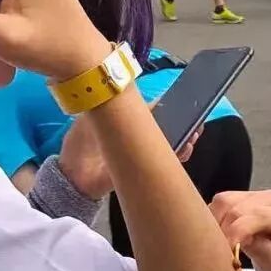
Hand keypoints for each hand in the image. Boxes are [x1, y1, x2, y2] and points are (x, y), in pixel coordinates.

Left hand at [59, 116, 199, 199]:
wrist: (76, 176)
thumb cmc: (81, 143)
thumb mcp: (95, 117)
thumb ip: (113, 106)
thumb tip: (134, 94)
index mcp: (129, 119)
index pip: (156, 109)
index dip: (172, 106)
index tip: (186, 104)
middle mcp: (141, 134)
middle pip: (170, 125)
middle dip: (186, 123)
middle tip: (194, 123)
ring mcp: (146, 151)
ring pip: (173, 142)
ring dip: (187, 138)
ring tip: (191, 135)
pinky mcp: (148, 167)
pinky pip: (169, 160)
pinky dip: (180, 154)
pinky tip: (184, 149)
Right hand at [209, 191, 270, 270]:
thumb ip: (262, 249)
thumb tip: (239, 240)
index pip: (256, 217)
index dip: (237, 233)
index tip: (227, 250)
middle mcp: (269, 199)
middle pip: (236, 208)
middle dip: (224, 231)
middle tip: (221, 252)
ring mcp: (253, 195)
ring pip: (223, 201)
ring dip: (215, 223)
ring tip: (221, 244)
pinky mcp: (240, 197)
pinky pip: (219, 202)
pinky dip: (214, 218)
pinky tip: (220, 235)